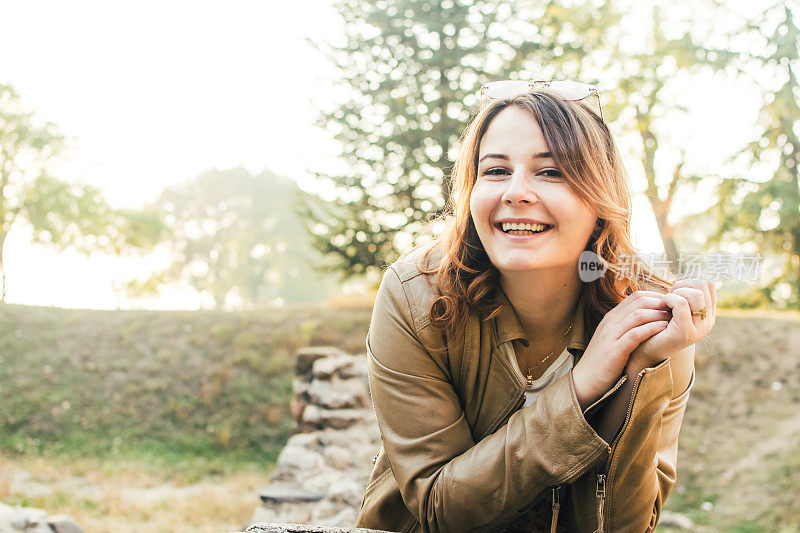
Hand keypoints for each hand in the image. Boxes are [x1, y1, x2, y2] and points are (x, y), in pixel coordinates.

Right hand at [573, 290, 671, 408]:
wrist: (585, 380)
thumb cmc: (603, 361)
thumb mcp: (614, 338)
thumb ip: (627, 327)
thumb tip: (649, 321)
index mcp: (611, 318)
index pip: (636, 297)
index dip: (656, 297)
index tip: (670, 306)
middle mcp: (610, 322)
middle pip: (639, 302)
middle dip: (661, 303)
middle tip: (676, 310)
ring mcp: (611, 335)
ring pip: (638, 315)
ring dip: (659, 315)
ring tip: (673, 319)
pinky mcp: (615, 350)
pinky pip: (636, 334)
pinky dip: (652, 329)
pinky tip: (664, 330)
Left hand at [628, 278, 715, 368]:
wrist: (644, 348)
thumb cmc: (657, 323)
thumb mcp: (673, 306)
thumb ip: (683, 294)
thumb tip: (682, 277)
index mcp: (708, 314)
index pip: (709, 284)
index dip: (689, 281)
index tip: (674, 290)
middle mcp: (708, 322)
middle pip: (703, 285)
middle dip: (682, 285)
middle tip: (668, 297)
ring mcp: (699, 329)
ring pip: (695, 294)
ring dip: (675, 293)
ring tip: (665, 303)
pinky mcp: (685, 332)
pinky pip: (681, 303)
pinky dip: (669, 299)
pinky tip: (661, 307)